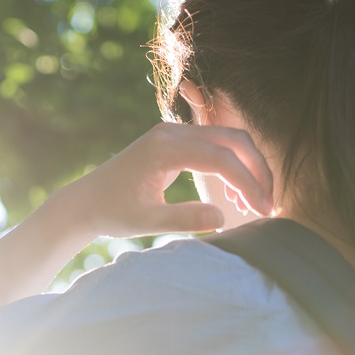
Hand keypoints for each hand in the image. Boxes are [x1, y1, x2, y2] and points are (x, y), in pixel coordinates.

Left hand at [48, 122, 275, 240]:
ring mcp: (173, 131)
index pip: (221, 158)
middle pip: (232, 140)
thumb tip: (223, 218)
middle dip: (257, 171)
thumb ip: (184, 220)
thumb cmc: (113, 213)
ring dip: (248, 167)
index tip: (262, 210)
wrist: (87, 201)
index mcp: (163, 149)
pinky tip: (236, 195)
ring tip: (255, 203)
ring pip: (227, 139)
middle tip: (268, 205)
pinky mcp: (175, 139)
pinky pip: (215, 145)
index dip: (247, 183)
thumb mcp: (147, 223)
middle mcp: (171, 132)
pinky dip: (233, 165)